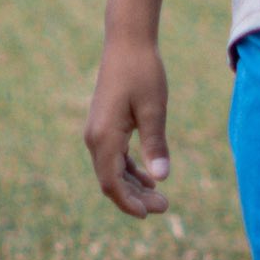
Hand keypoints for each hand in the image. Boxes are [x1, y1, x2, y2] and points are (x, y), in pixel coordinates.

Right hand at [84, 37, 171, 217]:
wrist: (127, 44)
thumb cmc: (143, 73)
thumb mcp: (155, 110)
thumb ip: (156, 145)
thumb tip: (162, 179)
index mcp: (104, 137)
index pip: (111, 182)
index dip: (128, 202)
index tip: (148, 214)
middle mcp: (94, 138)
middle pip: (111, 180)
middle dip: (135, 197)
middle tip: (165, 207)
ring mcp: (97, 132)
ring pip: (112, 171)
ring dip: (134, 186)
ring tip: (161, 197)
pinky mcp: (104, 126)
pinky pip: (114, 157)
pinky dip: (130, 170)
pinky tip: (150, 177)